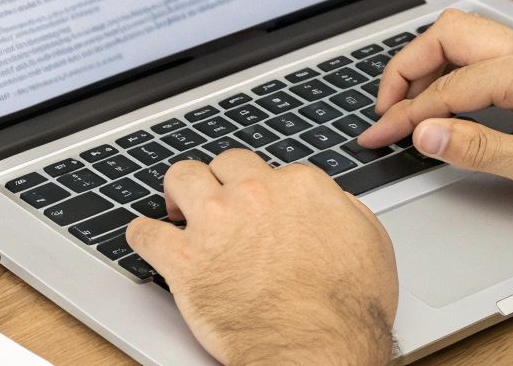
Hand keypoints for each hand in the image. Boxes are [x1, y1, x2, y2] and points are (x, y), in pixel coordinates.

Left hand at [126, 150, 396, 365]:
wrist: (318, 349)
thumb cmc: (347, 308)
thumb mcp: (370, 243)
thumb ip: (345, 210)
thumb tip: (331, 201)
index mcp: (299, 186)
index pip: (268, 169)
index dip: (261, 190)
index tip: (256, 206)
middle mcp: (255, 193)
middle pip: (223, 164)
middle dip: (219, 181)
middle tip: (216, 203)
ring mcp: (216, 223)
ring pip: (181, 178)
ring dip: (179, 193)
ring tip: (178, 209)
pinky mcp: (184, 260)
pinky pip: (144, 233)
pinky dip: (142, 235)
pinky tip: (147, 239)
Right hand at [358, 9, 512, 211]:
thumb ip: (479, 149)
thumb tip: (426, 135)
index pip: (445, 89)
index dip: (404, 115)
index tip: (377, 136)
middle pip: (446, 36)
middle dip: (406, 69)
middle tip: (386, 109)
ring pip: (465, 38)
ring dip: (430, 66)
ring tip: (410, 105)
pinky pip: (485, 54)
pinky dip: (455, 72)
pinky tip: (452, 102)